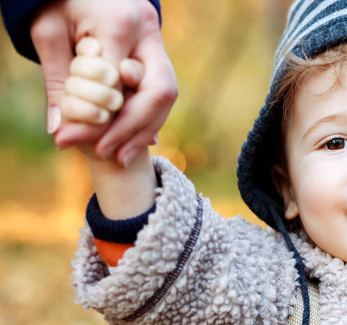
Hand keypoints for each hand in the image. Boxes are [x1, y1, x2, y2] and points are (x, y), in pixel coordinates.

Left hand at [30, 0, 177, 166]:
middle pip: (157, 91)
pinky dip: (150, 118)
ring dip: (146, 129)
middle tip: (114, 156)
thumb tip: (59, 129)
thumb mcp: (48, 34)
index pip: (117, 85)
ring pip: (166, 95)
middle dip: (135, 129)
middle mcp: (148, 33)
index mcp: (118, 24)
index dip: (105, 120)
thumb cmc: (59, 3)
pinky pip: (163, 91)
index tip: (85, 146)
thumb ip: (57, 80)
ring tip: (123, 156)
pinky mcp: (159, 52)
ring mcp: (158, 42)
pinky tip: (137, 142)